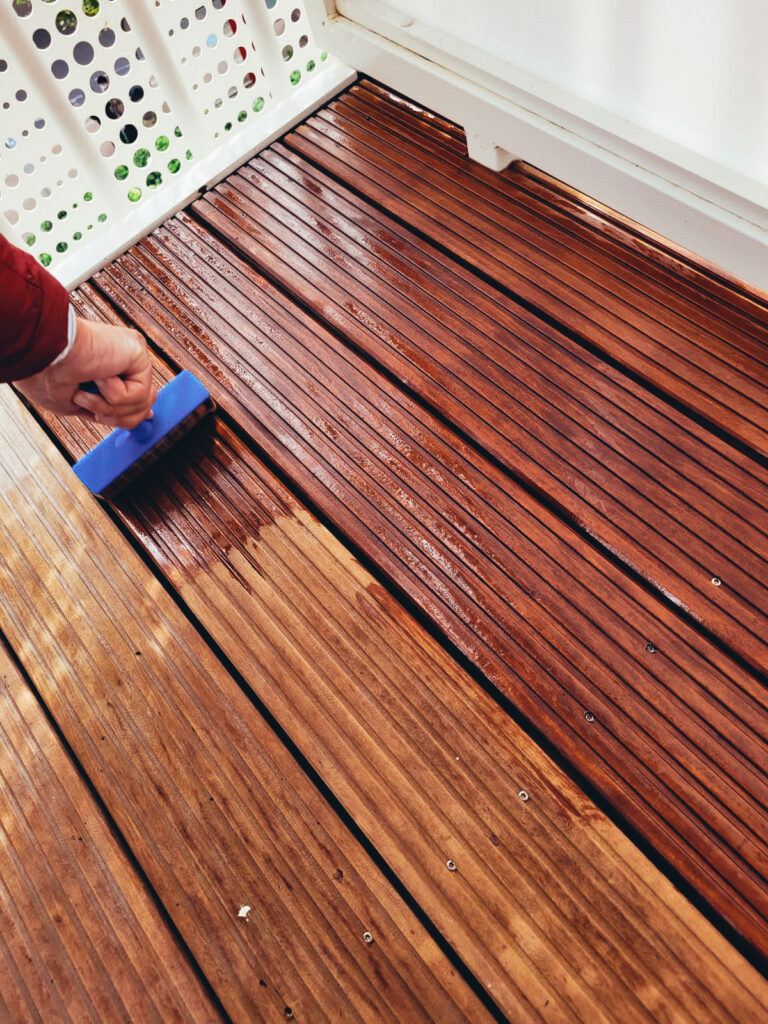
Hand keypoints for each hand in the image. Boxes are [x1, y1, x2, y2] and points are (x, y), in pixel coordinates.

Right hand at [14, 317, 156, 429]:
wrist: (39, 357)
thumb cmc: (45, 376)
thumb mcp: (82, 402)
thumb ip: (112, 408)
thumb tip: (145, 416)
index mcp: (110, 367)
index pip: (136, 395)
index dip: (131, 413)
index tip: (121, 417)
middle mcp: (123, 358)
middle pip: (143, 405)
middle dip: (114, 415)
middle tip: (85, 400)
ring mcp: (131, 354)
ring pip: (141, 404)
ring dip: (108, 407)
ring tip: (84, 390)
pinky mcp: (137, 351)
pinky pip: (138, 394)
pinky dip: (113, 395)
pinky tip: (98, 376)